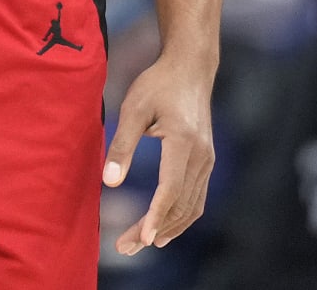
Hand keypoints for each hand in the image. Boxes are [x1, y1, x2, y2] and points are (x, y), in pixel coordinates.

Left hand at [102, 51, 215, 255]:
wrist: (190, 68)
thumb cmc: (158, 84)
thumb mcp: (133, 108)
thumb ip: (122, 145)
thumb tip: (109, 182)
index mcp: (183, 141)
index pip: (171, 189)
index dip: (155, 217)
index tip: (140, 240)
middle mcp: (201, 155)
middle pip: (180, 204)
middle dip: (153, 229)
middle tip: (124, 248)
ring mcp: (207, 159)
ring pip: (191, 206)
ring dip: (167, 228)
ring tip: (138, 243)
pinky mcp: (206, 161)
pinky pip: (197, 198)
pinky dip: (180, 217)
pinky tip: (162, 227)